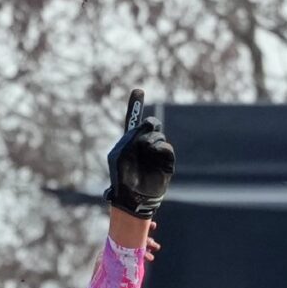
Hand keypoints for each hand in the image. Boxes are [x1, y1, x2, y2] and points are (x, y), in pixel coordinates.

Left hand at [104, 87, 174, 217]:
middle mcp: (143, 145)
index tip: (138, 90)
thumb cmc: (122, 178)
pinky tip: (154, 151)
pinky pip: (166, 147)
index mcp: (129, 142)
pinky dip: (160, 147)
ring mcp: (155, 153)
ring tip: (144, 151)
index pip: (134, 121)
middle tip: (144, 131)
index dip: (135, 106)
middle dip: (147, 125)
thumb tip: (148, 127)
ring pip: (158, 135)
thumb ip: (132, 138)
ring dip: (150, 140)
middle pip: (151, 125)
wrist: (132, 197)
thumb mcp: (120, 154)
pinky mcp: (166, 162)